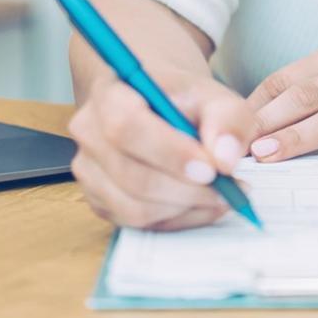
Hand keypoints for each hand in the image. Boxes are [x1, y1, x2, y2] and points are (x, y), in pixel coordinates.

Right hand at [66, 69, 255, 230]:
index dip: (169, 153)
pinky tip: (199, 203)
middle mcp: (89, 132)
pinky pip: (137, 224)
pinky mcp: (98, 199)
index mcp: (111, 92)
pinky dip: (176, 219)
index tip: (210, 168)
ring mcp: (89, 170)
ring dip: (185, 209)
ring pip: (134, 208)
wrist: (158, 104)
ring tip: (220, 196)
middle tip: (228, 190)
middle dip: (186, 190)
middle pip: (130, 175)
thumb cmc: (182, 99)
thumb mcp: (213, 96)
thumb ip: (227, 119)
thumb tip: (225, 159)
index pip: (127, 126)